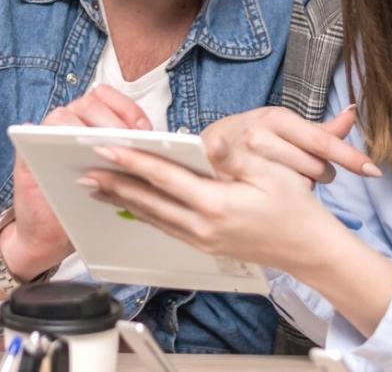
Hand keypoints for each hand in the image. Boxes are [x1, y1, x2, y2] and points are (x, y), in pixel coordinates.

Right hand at [0, 85, 153, 279]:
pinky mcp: (27, 149)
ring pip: (65, 115)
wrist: (49, 234)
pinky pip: (36, 132)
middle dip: (112, 123)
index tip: (143, 130)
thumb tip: (152, 143)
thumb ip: (126, 157)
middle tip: (126, 145)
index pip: (111, 98)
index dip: (128, 110)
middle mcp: (70, 122)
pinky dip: (54, 139)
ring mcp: (47, 134)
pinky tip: (75, 159)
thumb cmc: (84, 203)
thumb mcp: (113, 178)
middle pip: (91, 103)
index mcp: (92, 121)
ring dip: (86, 132)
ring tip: (104, 153)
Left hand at [84, 134, 350, 274]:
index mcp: (217, 204)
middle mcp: (203, 225)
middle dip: (114, 184)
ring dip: (122, 201)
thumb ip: (235, 158)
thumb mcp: (272, 174)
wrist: (308, 249)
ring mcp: (201, 239)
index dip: (133, 161)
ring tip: (95, 186)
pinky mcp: (203, 245)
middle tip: (84, 170)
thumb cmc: (294, 207)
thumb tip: (209, 142)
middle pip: (148, 201)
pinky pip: (165, 227)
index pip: (164, 178)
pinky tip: (129, 205)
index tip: (107, 148)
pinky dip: (142, 214)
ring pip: (152, 216)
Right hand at [201, 105, 379, 184]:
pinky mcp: (230, 179)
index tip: (373, 171)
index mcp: (275, 118)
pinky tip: (275, 194)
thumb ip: (322, 129)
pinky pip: (272, 198)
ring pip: (295, 185)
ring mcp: (241, 159)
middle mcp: (257, 135)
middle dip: (317, 173)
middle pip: (312, 168)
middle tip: (302, 170)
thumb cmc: (251, 137)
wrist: (203, 150)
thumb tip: (354, 110)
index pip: (321, 141)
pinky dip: (281, 197)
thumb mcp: (285, 128)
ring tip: (285, 179)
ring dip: (299, 185)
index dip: (350, 157)